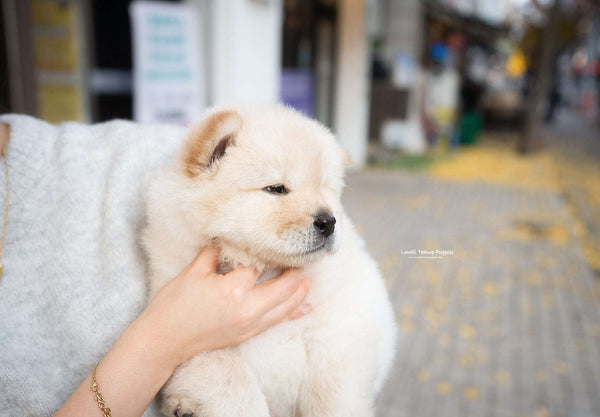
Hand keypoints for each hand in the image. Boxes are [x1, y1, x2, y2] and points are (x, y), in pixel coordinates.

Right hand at [136, 246, 311, 367]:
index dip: (266, 251)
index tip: (274, 240)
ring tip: (308, 277)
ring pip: (286, 306)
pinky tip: (306, 307)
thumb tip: (228, 238)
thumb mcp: (193, 271)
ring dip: (299, 291)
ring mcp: (250, 325)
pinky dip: (293, 312)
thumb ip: (215, 253)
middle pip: (283, 286)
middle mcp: (249, 308)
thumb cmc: (174, 305)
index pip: (260, 264)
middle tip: (303, 256)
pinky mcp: (248, 335)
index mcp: (234, 288)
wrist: (163, 341)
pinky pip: (277, 321)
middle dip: (295, 271)